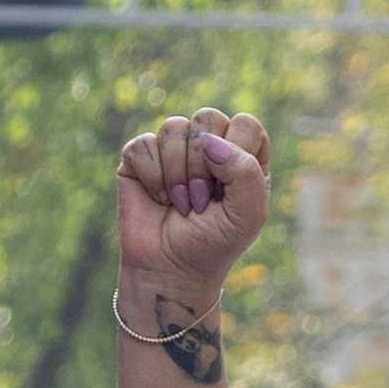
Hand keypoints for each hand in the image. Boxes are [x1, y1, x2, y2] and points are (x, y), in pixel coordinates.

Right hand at [114, 107, 271, 306]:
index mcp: (243, 154)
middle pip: (208, 117)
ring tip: (181, 204)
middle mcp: (209, 145)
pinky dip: (152, 177)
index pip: (245, 124)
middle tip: (202, 202)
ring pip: (173, 127)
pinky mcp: (140, 157)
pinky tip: (158, 199)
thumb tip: (208, 140)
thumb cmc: (214, 243)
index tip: (229, 191)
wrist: (171, 270)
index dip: (237, 154)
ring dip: (178, 174)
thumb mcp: (248, 214)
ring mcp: (173, 148)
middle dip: (204, 166)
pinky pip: (143, 145)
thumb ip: (245, 172)